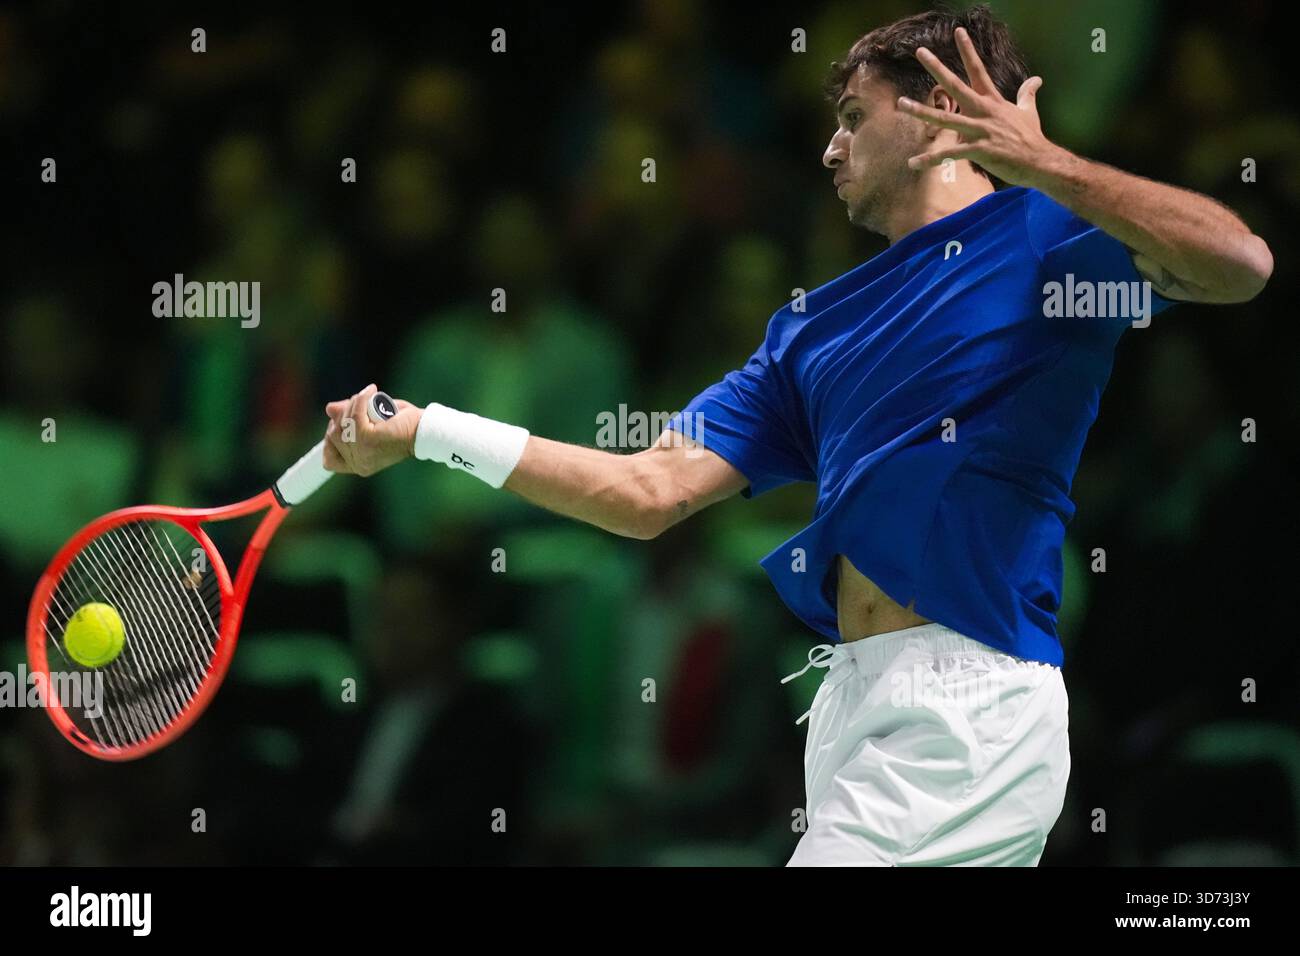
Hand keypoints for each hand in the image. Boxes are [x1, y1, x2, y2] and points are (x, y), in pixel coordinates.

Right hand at [322, 384, 421, 476]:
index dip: (329, 439)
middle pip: (333, 435)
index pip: (329, 461)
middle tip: (358, 401)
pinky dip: (361, 399)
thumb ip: (351, 417)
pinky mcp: (368, 439)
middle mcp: (358, 464)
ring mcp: (362, 453)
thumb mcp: (372, 422)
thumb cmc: (403, 428)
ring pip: (343, 423)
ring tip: (368, 395)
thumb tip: (329, 408)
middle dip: (342, 415)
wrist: (425, 432)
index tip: (338, 422)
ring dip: (353, 404)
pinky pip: (355, 415)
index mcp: (359, 467)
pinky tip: (372, 390)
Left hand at [896, 26, 1063, 186]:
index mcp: (992, 101)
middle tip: (920, 52)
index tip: (958, 32)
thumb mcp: (1029, 112)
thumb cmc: (1032, 138)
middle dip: (937, 68)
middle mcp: (984, 111)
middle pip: (956, 85)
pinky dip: (930, 160)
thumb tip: (1036, 80)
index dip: (968, 51)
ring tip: (901, 103)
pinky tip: (912, 163)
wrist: (1040, 161)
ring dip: (921, 112)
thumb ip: (1027, 95)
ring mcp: (980, 130)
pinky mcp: (979, 151)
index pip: (978, 70)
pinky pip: (949, 155)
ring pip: (945, 119)